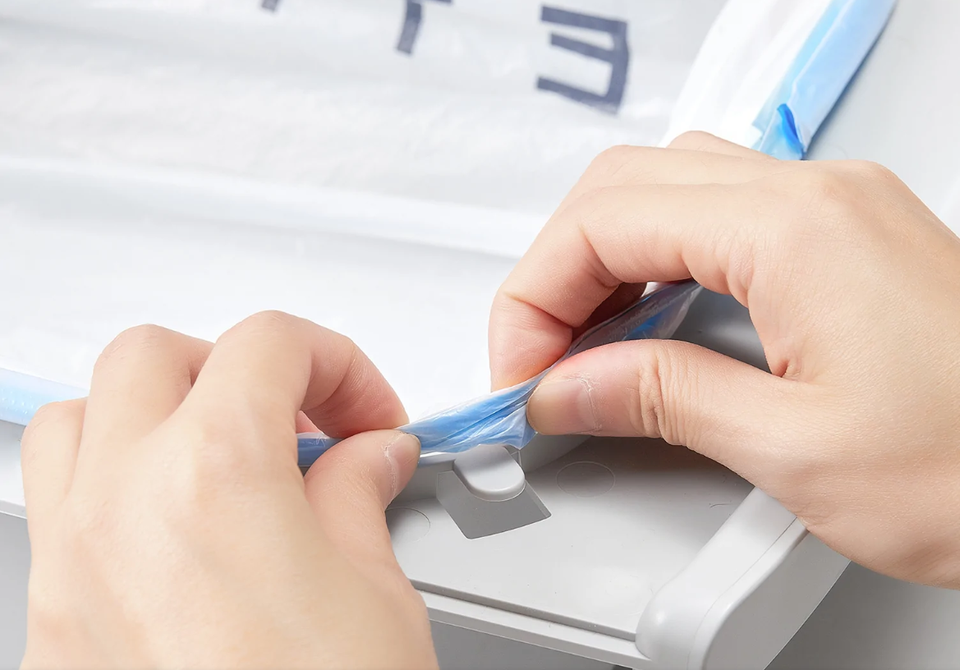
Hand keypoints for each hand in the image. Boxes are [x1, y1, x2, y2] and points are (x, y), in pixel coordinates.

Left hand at [20, 312, 437, 668]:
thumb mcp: (375, 598)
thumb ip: (359, 499)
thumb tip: (369, 457)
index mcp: (217, 475)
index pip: (268, 343)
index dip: (335, 363)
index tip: (362, 414)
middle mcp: (122, 506)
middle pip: (155, 356)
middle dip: (237, 368)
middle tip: (296, 422)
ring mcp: (72, 562)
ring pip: (80, 416)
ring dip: (153, 411)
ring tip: (220, 453)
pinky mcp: (53, 622)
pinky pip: (57, 503)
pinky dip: (113, 481)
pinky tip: (176, 522)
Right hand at [489, 132, 959, 588]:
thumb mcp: (795, 451)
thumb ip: (660, 399)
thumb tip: (569, 386)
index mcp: (795, 227)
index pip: (603, 223)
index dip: (535, 297)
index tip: (521, 370)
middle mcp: (815, 193)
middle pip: (623, 187)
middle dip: (557, 271)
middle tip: (538, 357)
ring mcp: (836, 206)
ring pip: (667, 189)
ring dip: (604, 260)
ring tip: (584, 345)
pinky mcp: (848, 236)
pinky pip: (720, 217)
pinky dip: (660, 263)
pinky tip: (652, 324)